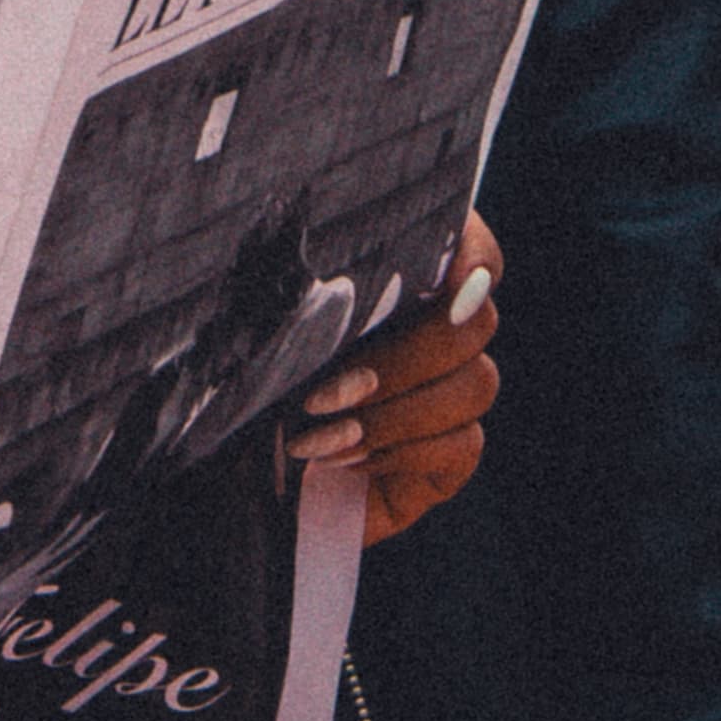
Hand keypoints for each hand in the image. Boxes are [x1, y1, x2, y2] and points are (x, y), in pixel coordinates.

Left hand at [289, 214, 499, 544]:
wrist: (245, 474)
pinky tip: (346, 458)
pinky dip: (400, 452)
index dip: (472, 256)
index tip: (449, 282)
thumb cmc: (257, 378)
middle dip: (399, 361)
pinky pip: (462, 445)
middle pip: (475, 322)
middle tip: (321, 394)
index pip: (471, 246)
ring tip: (319, 435)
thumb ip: (306, 291)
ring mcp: (455, 392)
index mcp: (399, 277)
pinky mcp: (453, 454)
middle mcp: (440, 327)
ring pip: (474, 385)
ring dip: (389, 414)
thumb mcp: (271, 325)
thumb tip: (330, 273)